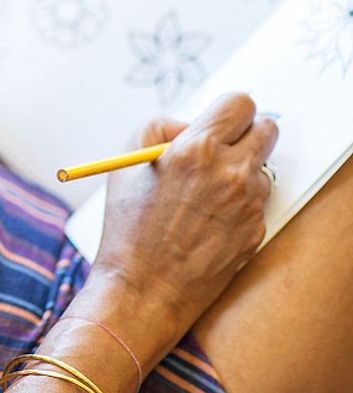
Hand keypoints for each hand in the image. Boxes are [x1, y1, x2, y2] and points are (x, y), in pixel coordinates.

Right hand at [91, 93, 277, 334]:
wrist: (143, 288)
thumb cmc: (128, 226)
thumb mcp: (126, 161)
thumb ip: (160, 127)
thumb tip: (189, 125)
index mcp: (196, 149)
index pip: (240, 104)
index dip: (228, 111)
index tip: (218, 122)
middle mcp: (230, 173)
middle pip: (266, 129)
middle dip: (246, 133)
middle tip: (223, 148)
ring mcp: (249, 204)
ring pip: (262, 168)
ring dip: (240, 172)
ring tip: (203, 194)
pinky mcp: (257, 231)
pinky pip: (256, 203)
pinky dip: (238, 205)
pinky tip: (206, 221)